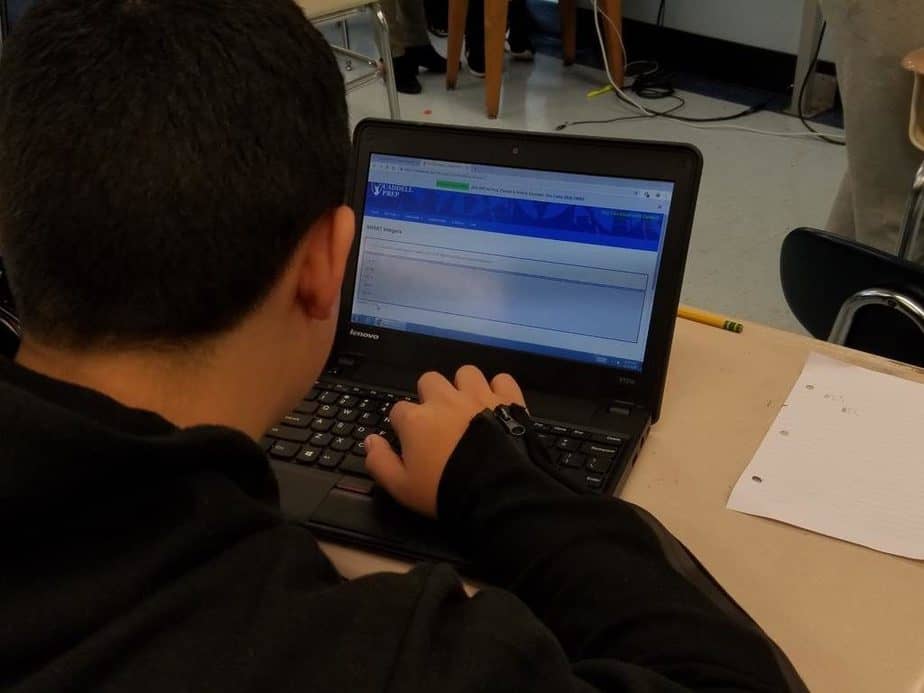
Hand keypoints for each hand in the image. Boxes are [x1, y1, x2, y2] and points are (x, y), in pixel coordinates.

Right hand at [365, 365, 525, 517]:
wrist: (497, 491)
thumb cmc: (446, 490)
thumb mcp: (402, 487)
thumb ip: (380, 462)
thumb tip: (369, 440)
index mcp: (416, 420)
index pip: (398, 410)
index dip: (403, 425)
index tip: (412, 441)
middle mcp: (444, 400)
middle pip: (429, 381)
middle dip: (430, 396)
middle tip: (438, 420)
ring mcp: (477, 396)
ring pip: (465, 373)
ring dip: (463, 387)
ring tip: (468, 407)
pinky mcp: (507, 399)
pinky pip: (501, 380)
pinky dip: (499, 389)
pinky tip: (497, 404)